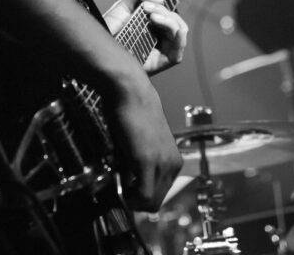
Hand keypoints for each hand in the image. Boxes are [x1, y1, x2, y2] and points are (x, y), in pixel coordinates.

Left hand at [103, 0, 187, 75]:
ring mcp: (163, 47)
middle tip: (146, 7)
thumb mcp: (123, 7)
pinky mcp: (165, 60)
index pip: (167, 6)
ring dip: (168, 18)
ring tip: (151, 15)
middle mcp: (160, 34)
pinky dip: (176, 33)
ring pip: (180, 29)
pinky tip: (162, 24)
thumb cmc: (110, 32)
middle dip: (163, 8)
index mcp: (152, 21)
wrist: (101, 50)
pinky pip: (179, 46)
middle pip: (175, 17)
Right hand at [104, 69, 182, 211]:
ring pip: (150, 203)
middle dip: (136, 199)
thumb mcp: (141, 143)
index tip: (126, 185)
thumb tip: (129, 185)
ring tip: (120, 178)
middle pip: (156, 202)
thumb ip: (140, 165)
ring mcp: (162, 164)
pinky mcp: (148, 161)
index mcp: (173, 159)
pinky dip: (130, 196)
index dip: (141, 195)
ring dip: (133, 197)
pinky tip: (121, 182)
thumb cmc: (131, 112)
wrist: (130, 90)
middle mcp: (173, 164)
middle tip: (120, 184)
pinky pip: (143, 196)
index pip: (160, 194)